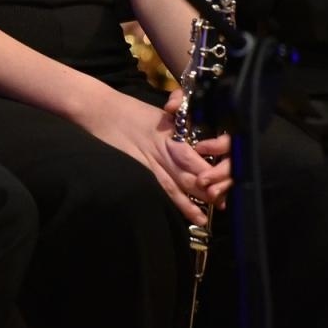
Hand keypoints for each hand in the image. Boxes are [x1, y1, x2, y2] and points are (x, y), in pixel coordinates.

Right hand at [80, 90, 231, 225]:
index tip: (225, 182)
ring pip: (178, 184)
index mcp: (175, 133)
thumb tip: (194, 140)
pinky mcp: (139, 168)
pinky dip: (172, 200)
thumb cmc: (129, 110)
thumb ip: (179, 127)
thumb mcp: (162, 116)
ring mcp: (151, 161)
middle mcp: (166, 149)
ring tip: (205, 217)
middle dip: (209, 190)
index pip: (199, 157)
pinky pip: (159, 187)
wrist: (102, 110)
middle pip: (192, 173)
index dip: (213, 172)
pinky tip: (180, 212)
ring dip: (193, 201)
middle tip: (223, 203)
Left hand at [163, 87, 232, 189]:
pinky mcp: (217, 179)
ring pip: (228, 180)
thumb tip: (171, 106)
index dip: (217, 145)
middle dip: (219, 174)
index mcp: (223, 130)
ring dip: (220, 188)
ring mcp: (224, 166)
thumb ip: (178, 99)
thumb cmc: (184, 113)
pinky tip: (206, 210)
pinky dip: (214, 199)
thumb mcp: (182, 102)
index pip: (228, 140)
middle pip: (231, 165)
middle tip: (203, 180)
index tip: (200, 147)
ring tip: (210, 194)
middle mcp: (227, 150)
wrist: (172, 127)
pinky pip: (218, 191)